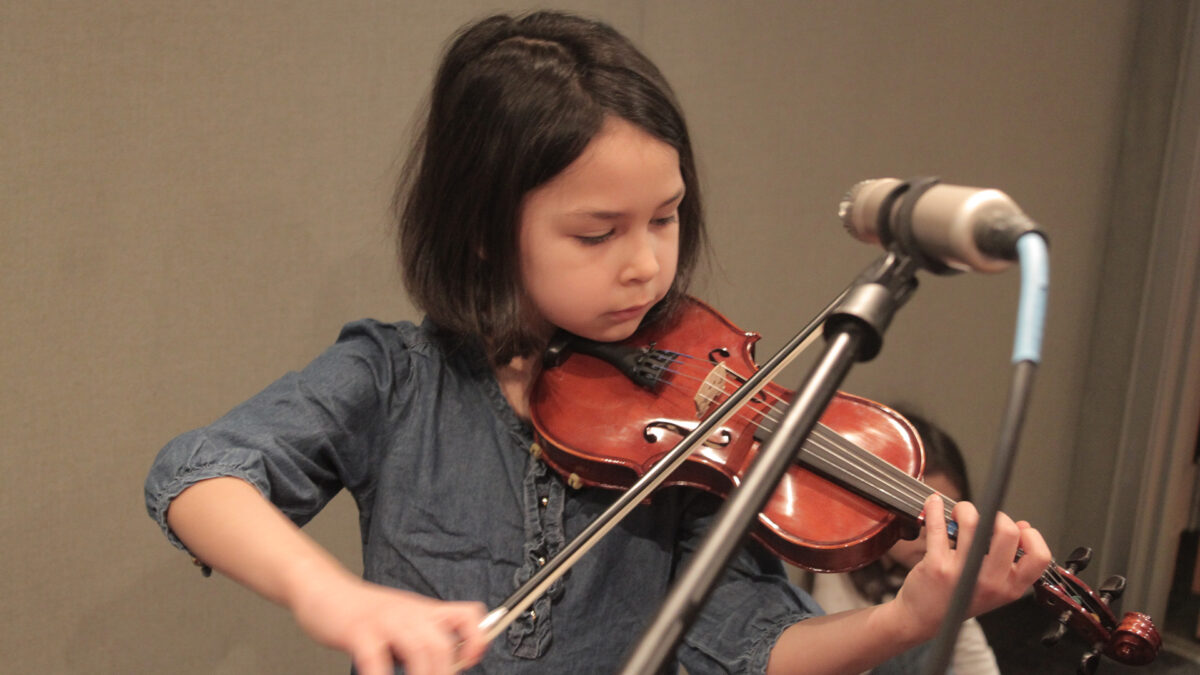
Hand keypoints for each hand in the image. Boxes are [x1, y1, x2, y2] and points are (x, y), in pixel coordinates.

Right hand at [288, 569, 488, 674]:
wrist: (325, 590)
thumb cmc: (365, 613)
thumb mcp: (404, 619)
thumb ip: (426, 637)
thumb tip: (450, 663)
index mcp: (424, 612)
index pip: (468, 614)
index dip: (477, 639)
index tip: (470, 660)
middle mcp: (409, 614)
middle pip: (441, 643)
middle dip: (444, 673)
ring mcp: (384, 621)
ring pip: (417, 649)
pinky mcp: (358, 631)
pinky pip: (374, 657)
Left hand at [892, 494, 1050, 638]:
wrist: (923, 619)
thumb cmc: (958, 600)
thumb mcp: (994, 588)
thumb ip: (1009, 560)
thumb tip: (1022, 527)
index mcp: (1010, 588)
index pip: (1039, 557)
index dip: (1032, 536)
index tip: (1018, 528)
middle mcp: (990, 582)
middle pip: (1008, 533)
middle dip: (997, 515)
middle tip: (985, 517)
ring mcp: (963, 573)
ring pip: (973, 523)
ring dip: (965, 509)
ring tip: (959, 513)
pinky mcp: (937, 565)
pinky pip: (938, 526)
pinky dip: (934, 508)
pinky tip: (933, 504)